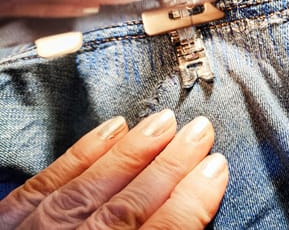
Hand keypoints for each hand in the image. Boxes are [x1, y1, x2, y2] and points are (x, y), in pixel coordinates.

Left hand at [0, 110, 227, 228]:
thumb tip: (192, 217)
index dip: (192, 201)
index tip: (216, 167)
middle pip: (128, 207)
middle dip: (170, 166)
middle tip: (200, 130)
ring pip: (91, 187)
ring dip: (133, 151)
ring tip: (165, 121)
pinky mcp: (8, 223)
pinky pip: (48, 182)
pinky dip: (83, 152)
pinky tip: (112, 128)